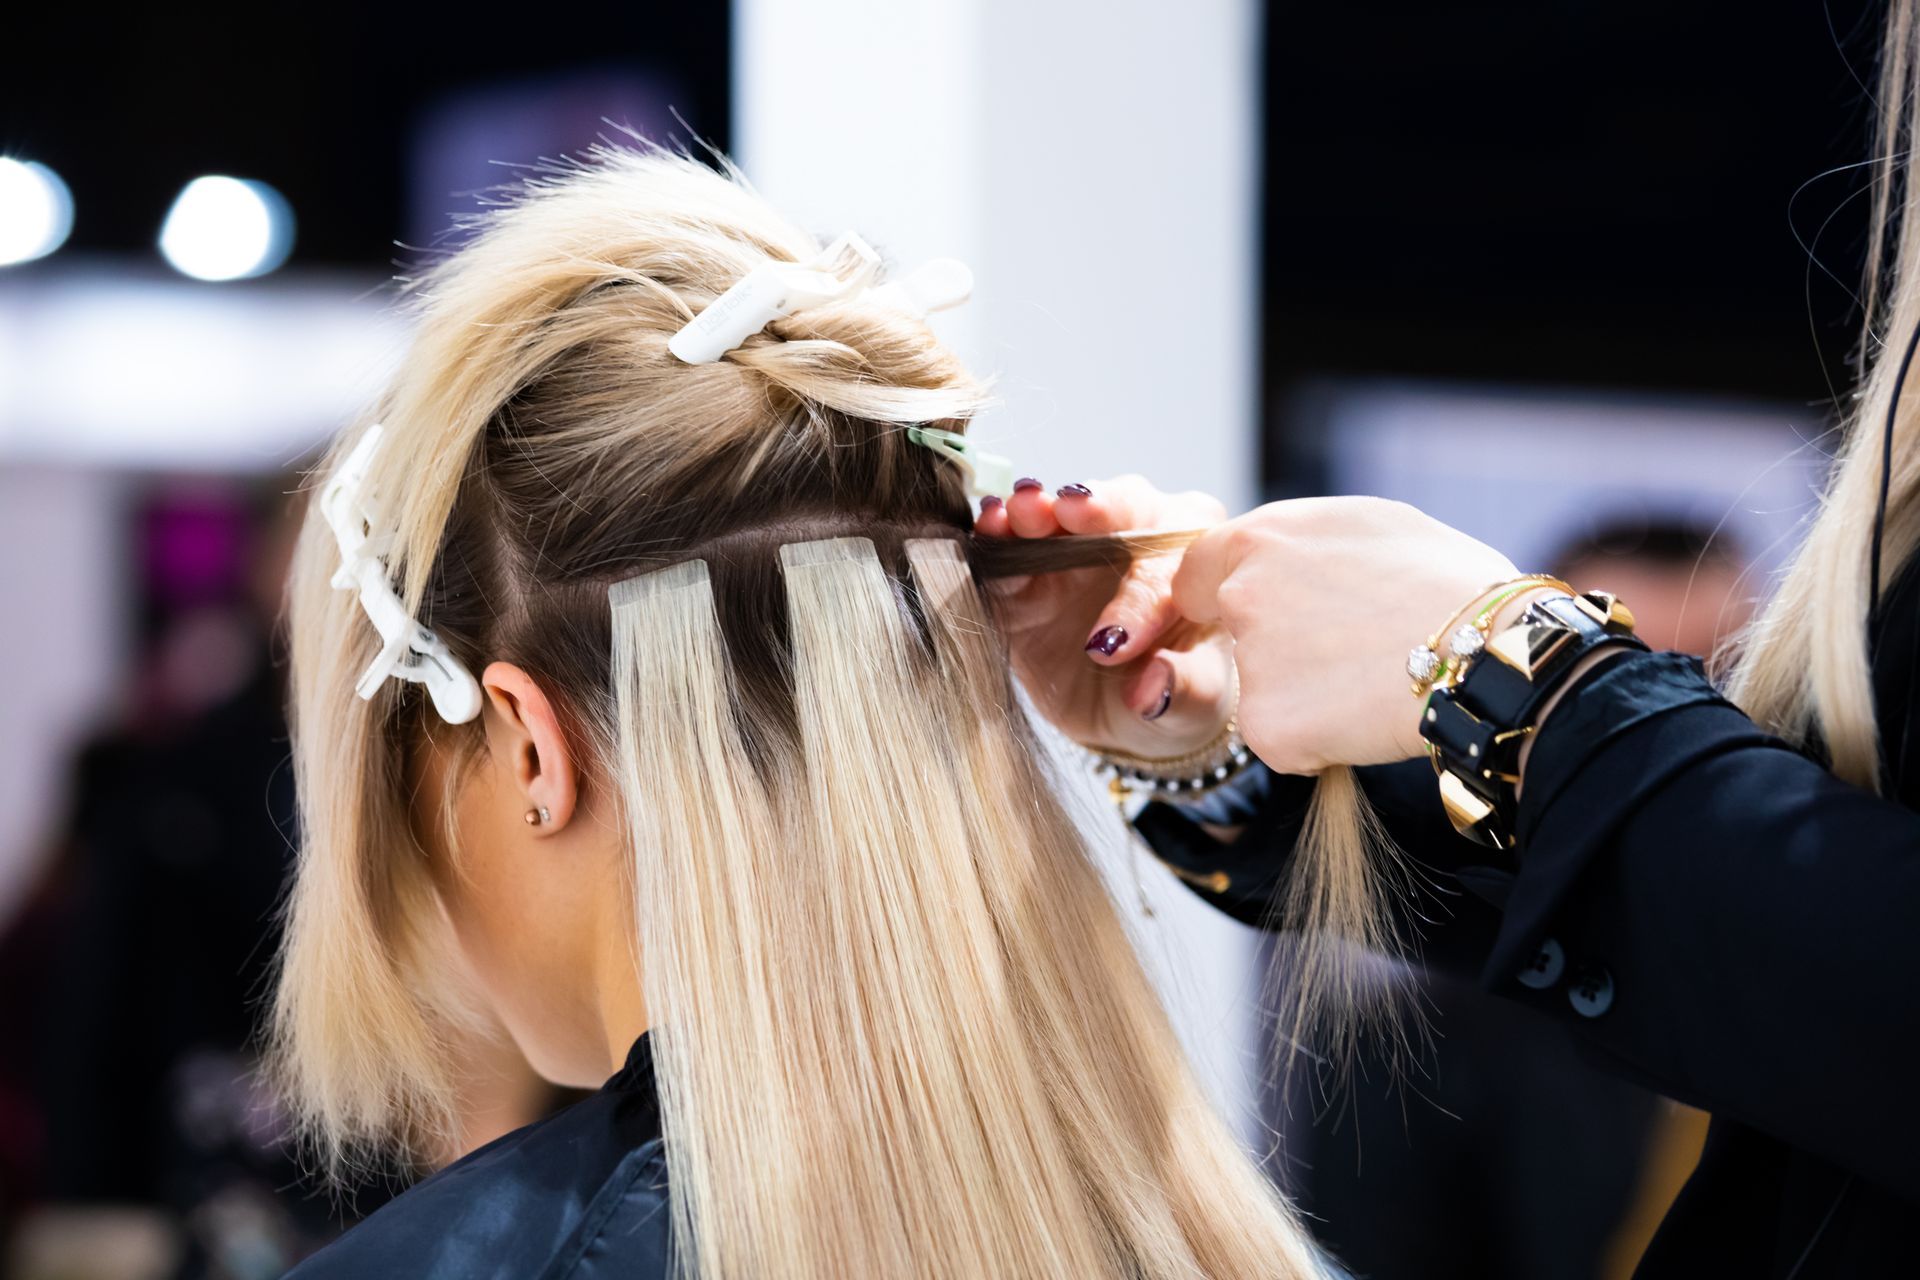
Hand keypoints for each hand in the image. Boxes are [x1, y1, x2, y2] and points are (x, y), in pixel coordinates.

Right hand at [975, 475, 1235, 760]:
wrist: (1130, 709)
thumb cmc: (1180, 690)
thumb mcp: (1195, 703)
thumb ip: (1182, 691)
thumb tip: (1150, 691)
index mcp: (1194, 559)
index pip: (1171, 568)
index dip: (1140, 601)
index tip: (1114, 644)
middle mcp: (1137, 536)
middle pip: (1121, 506)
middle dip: (1093, 508)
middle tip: (1070, 509)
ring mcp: (1075, 550)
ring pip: (1059, 513)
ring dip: (1036, 511)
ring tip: (1017, 512)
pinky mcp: (1024, 576)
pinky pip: (1008, 549)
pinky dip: (995, 539)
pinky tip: (987, 531)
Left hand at [1171, 496, 1521, 773]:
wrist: (1490, 654)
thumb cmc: (1448, 582)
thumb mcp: (1369, 525)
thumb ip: (1301, 544)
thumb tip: (1280, 557)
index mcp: (1261, 539)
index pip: (1196, 572)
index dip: (1223, 595)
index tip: (1264, 612)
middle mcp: (1241, 597)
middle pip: (1232, 633)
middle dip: (1273, 645)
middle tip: (1342, 651)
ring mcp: (1251, 664)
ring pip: (1262, 688)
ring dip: (1301, 693)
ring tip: (1371, 679)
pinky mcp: (1267, 727)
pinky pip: (1281, 739)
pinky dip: (1315, 740)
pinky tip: (1366, 717)